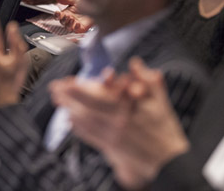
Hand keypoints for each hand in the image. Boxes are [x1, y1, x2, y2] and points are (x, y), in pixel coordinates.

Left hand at [52, 58, 189, 189]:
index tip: (67, 81)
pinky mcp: (111, 148)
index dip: (80, 89)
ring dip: (69, 110)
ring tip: (57, 101)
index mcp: (128, 112)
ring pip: (85, 123)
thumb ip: (148, 81)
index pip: (97, 97)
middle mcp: (117, 125)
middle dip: (68, 98)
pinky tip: (70, 120)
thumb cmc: (165, 129)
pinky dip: (79, 128)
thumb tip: (135, 63)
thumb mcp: (161, 103)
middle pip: (86, 109)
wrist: (169, 161)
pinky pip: (90, 137)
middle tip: (54, 89)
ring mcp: (112, 138)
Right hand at [53, 0, 93, 32]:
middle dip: (63, 19)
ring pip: (67, 28)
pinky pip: (76, 30)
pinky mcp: (81, 29)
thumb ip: (65, 0)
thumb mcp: (74, 1)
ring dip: (68, 24)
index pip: (58, 16)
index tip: (57, 12)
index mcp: (66, 14)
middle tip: (67, 15)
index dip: (56, 15)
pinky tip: (77, 23)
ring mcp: (74, 25)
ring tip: (72, 19)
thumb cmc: (85, 4)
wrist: (96, 7)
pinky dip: (76, 27)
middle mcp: (69, 20)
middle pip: (62, 23)